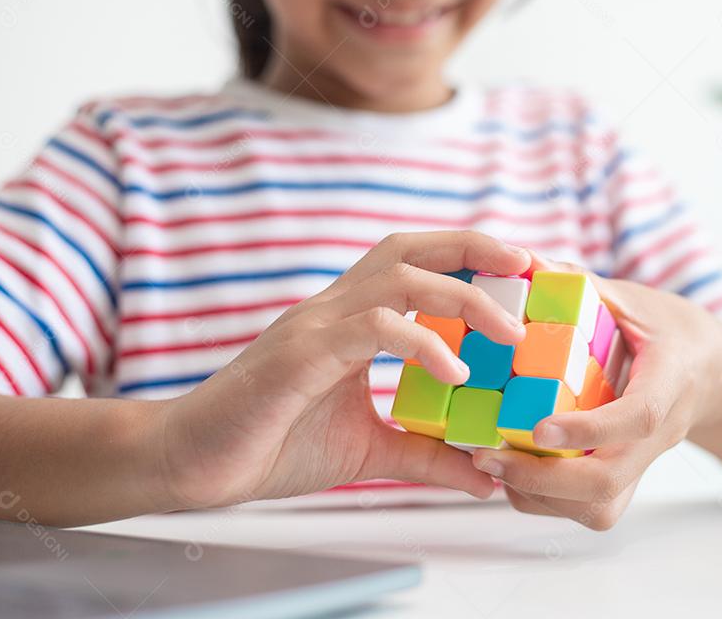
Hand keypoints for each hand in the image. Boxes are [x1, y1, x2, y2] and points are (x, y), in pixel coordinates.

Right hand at [155, 231, 530, 509]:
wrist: (191, 464)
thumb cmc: (270, 444)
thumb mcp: (367, 451)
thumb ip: (424, 454)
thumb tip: (484, 475)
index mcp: (350, 320)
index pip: (417, 266)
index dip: (469, 260)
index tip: (522, 275)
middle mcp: (335, 309)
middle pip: (411, 248)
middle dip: (474, 247)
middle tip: (530, 263)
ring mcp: (315, 325)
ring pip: (398, 279)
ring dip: (463, 297)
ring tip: (510, 332)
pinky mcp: (299, 354)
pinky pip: (371, 329)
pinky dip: (420, 344)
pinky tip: (454, 375)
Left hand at [472, 251, 721, 529]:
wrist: (712, 372)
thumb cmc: (667, 329)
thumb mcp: (632, 298)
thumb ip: (581, 285)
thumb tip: (522, 261)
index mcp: (669, 381)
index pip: (637, 417)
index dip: (589, 429)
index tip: (539, 430)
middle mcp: (660, 434)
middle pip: (609, 484)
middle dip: (542, 480)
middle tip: (485, 456)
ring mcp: (644, 464)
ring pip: (597, 508)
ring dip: (536, 494)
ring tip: (488, 461)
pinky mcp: (627, 480)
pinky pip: (589, 509)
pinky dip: (544, 499)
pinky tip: (511, 468)